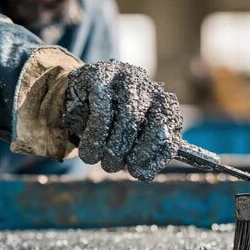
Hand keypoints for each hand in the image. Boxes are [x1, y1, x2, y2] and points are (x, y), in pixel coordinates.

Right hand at [64, 60, 182, 180]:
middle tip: (114, 167)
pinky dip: (94, 138)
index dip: (155, 157)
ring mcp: (126, 78)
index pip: (169, 133)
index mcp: (162, 103)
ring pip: (127, 122)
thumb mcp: (131, 135)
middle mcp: (149, 88)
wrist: (80, 91)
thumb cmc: (111, 120)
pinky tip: (88, 152)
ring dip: (111, 149)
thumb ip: (143, 151)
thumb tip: (144, 173)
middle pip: (151, 127)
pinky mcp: (100, 76)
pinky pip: (102, 114)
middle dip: (132, 154)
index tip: (140, 173)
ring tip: (99, 162)